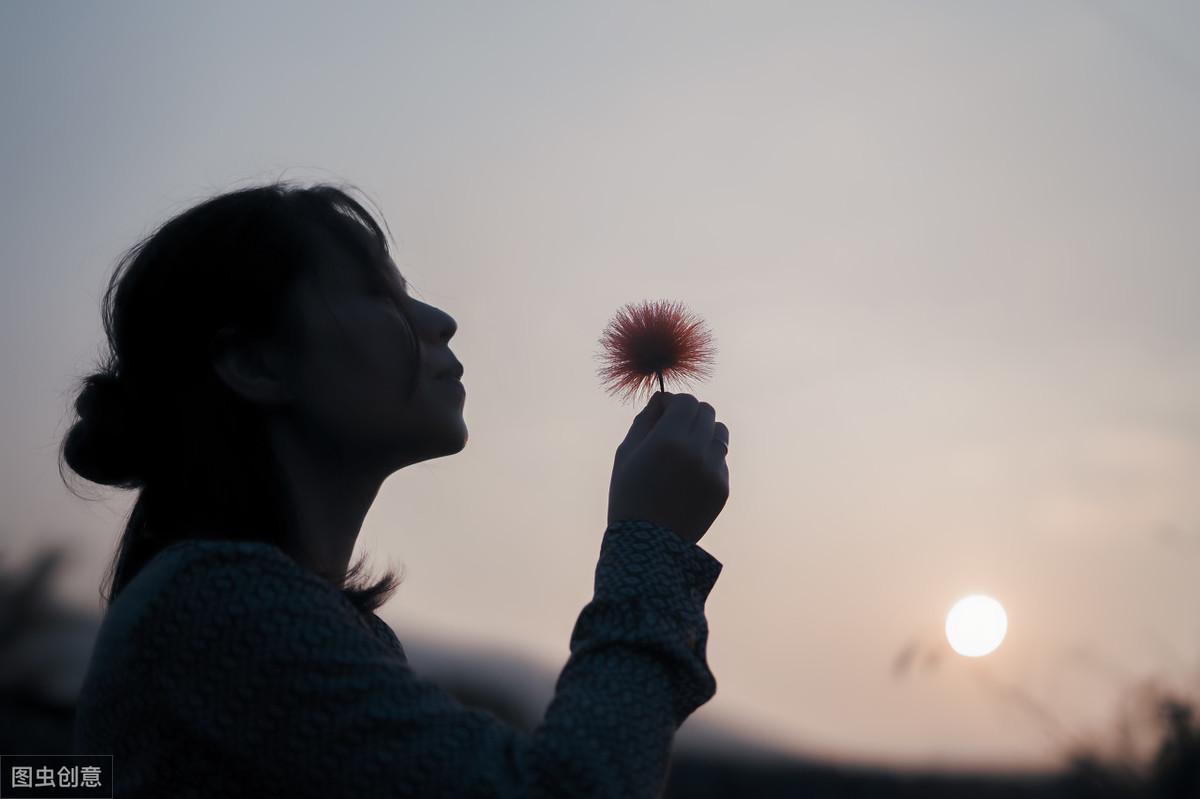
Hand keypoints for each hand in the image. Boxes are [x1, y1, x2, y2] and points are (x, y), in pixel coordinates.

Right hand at [607, 391, 729, 545]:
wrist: (647, 545)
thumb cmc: (629, 495)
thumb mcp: (626, 454)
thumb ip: (644, 421)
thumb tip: (661, 401)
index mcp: (669, 439)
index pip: (686, 401)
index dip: (673, 403)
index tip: (662, 412)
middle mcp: (697, 451)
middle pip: (706, 412)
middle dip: (689, 415)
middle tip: (673, 429)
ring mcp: (713, 470)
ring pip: (719, 432)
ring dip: (704, 433)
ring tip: (685, 451)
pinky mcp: (723, 487)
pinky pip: (721, 459)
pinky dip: (707, 459)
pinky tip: (688, 477)